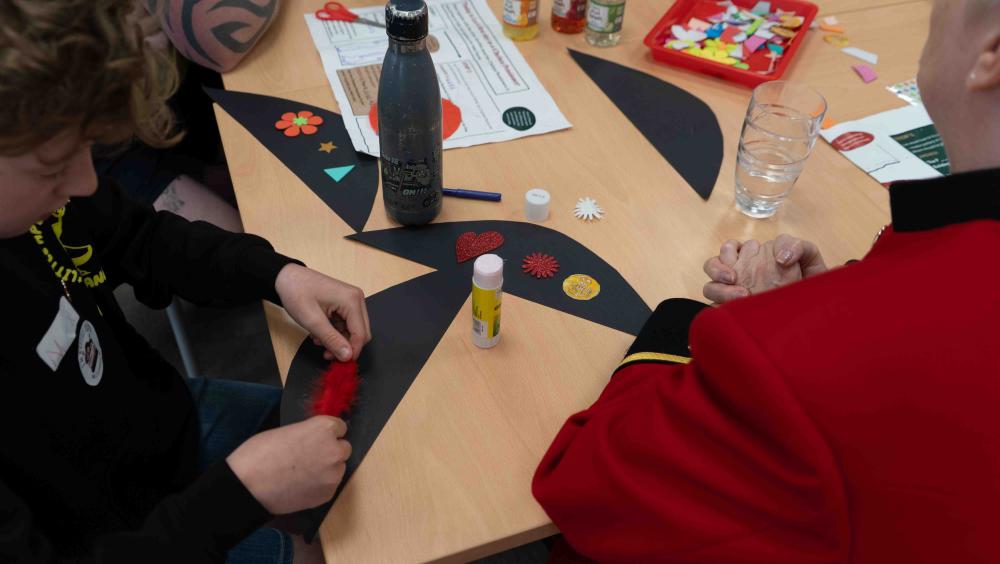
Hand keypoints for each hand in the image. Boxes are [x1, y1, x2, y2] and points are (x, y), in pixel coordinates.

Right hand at [227, 416, 351, 514]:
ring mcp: (333, 475)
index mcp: (324, 429)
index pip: (339, 427)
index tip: (316, 438)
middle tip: (310, 457)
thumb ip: (308, 434)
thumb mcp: (287, 431)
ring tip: (302, 474)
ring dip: (326, 469)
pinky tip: (300, 486)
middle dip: (330, 451)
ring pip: (337, 469)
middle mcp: (334, 450)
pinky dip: (319, 486)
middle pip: (343, 448)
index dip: (326, 433)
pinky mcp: (327, 495)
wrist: (248, 486)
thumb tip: (315, 440)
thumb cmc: (260, 453)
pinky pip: (329, 486)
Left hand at [275, 264, 370, 361]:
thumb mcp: (312, 321)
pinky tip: (320, 332)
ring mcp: (351, 300)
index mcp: (352, 301)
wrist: (287, 277)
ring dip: (338, 339)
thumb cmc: (297, 293)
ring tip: (318, 341)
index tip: (339, 363)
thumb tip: (348, 356)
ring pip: (353, 330)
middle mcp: (356, 299)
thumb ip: (332, 340)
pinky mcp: (345, 303)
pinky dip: (335, 332)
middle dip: (345, 346)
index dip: (352, 351)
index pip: (361, 334)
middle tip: (327, 354)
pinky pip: (346, 324)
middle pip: (361, 332)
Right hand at [703, 235, 826, 303]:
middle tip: (734, 279)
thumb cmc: (811, 281)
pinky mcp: (735, 313)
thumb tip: (780, 258)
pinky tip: (733, 310)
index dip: (729, 251)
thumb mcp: (808, 256)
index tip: (743, 261)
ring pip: (710, 288)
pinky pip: (716, 310)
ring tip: (741, 298)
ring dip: (720, 290)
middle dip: (718, 270)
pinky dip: (719, 308)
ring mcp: (735, 294)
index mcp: (752, 257)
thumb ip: (795, 246)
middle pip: (712, 266)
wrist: (818, 308)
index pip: (729, 249)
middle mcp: (740, 274)